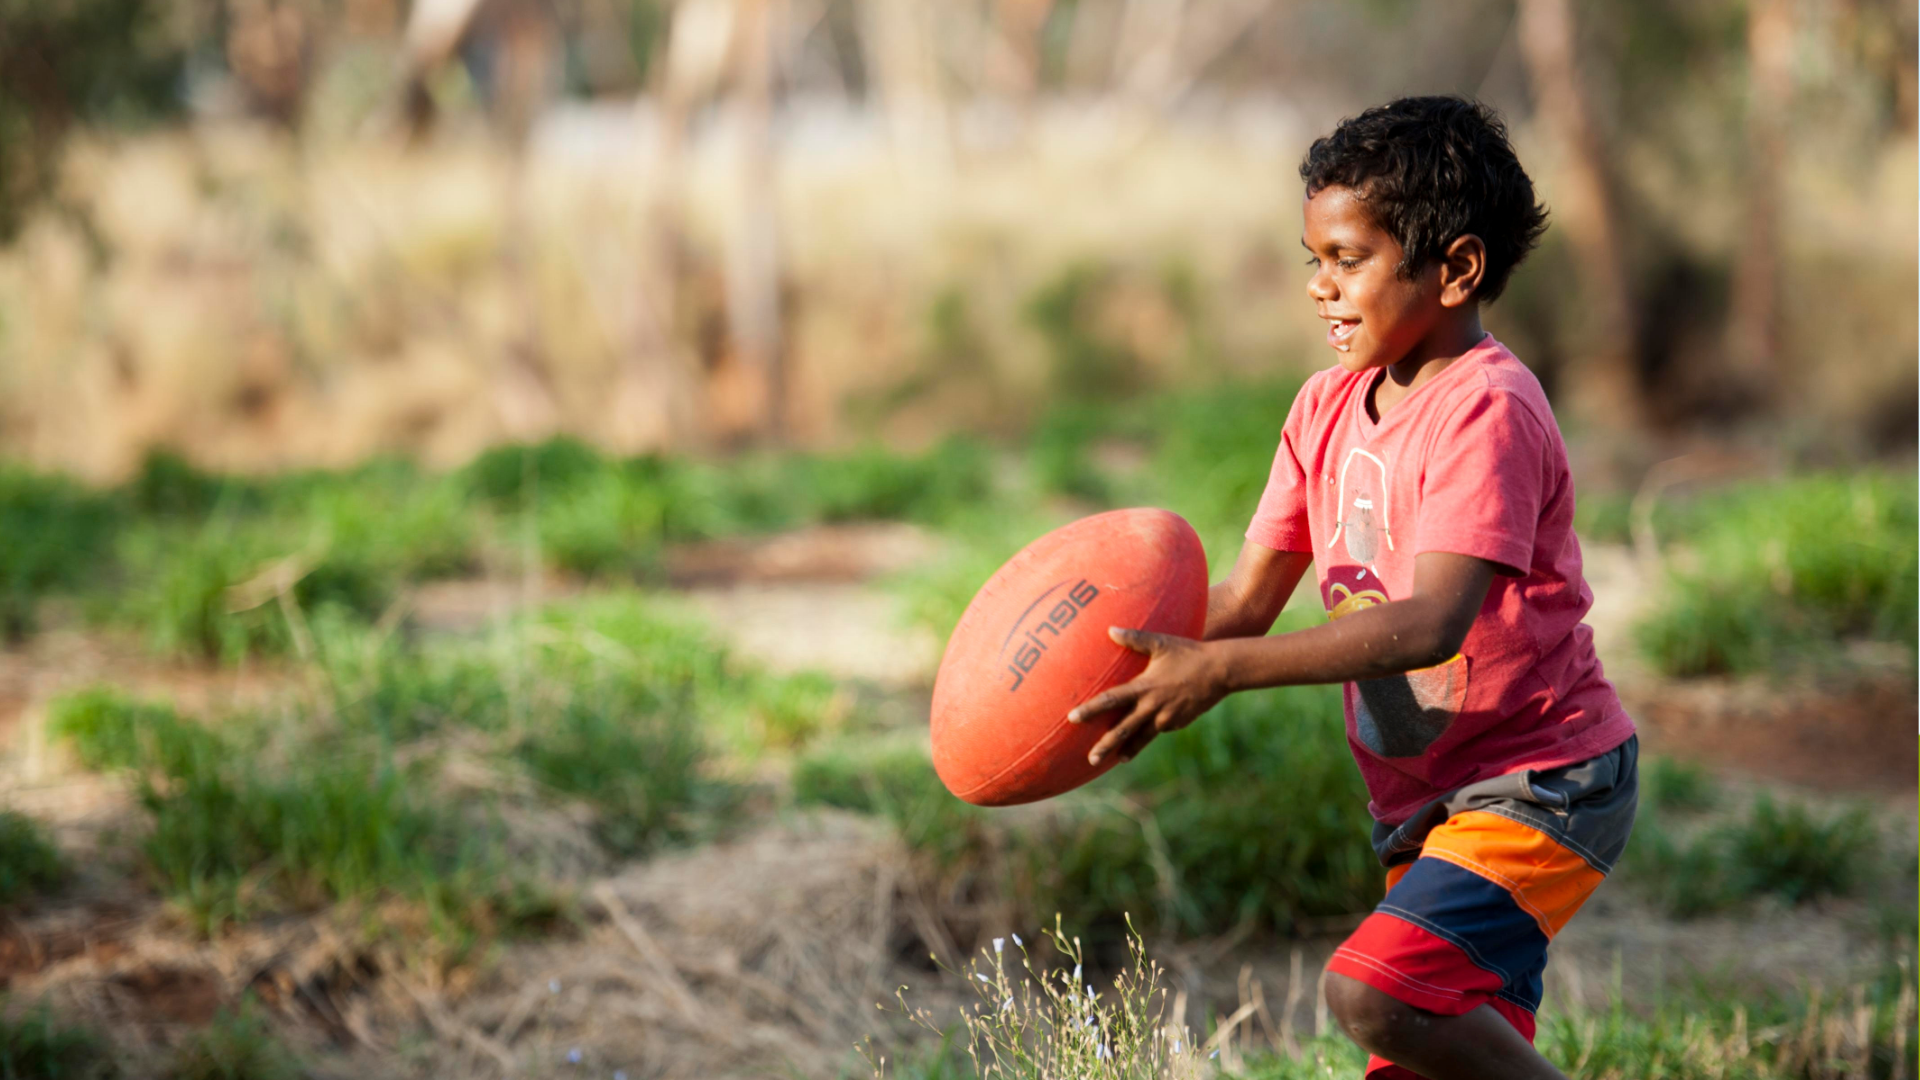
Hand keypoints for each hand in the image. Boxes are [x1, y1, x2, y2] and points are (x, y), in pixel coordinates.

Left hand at [1067, 627, 1227, 765]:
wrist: (1221, 671)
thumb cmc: (1189, 652)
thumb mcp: (1161, 642)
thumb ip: (1134, 638)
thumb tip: (1110, 629)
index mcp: (1145, 688)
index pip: (1111, 700)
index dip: (1091, 710)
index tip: (1072, 719)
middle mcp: (1153, 707)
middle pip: (1124, 729)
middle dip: (1106, 746)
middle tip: (1090, 759)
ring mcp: (1167, 718)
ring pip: (1143, 737)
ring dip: (1127, 749)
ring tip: (1115, 760)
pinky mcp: (1178, 722)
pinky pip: (1160, 728)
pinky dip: (1150, 731)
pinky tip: (1146, 732)